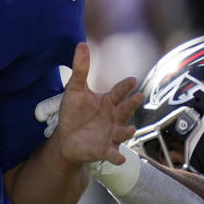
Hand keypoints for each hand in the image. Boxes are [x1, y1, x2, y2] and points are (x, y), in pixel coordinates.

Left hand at [53, 42, 145, 164]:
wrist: (65, 137)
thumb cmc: (74, 112)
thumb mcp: (74, 89)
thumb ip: (80, 69)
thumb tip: (81, 44)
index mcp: (109, 101)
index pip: (119, 92)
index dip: (125, 87)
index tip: (132, 81)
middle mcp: (114, 117)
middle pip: (126, 110)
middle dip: (131, 104)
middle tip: (137, 97)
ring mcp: (111, 134)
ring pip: (123, 132)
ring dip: (127, 132)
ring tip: (130, 130)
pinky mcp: (104, 149)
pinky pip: (113, 153)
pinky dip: (117, 156)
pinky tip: (119, 158)